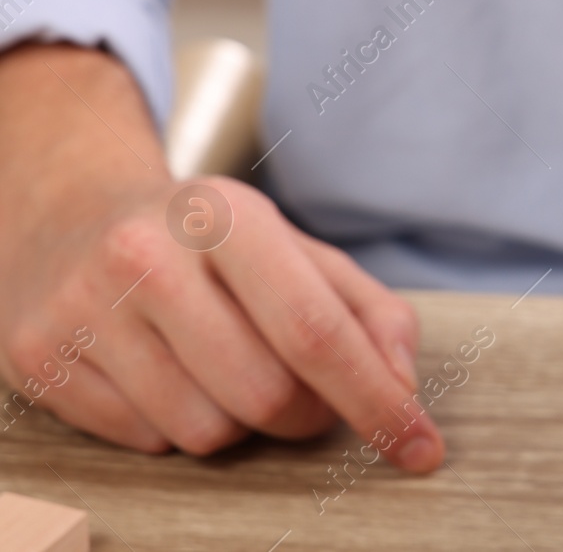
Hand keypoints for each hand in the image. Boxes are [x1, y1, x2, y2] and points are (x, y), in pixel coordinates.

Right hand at [0, 44, 443, 471]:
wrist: (76, 218)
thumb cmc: (214, 247)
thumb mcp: (298, 252)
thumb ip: (370, 314)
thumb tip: (402, 386)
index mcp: (229, 215)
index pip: (316, 330)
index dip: (376, 400)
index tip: (421, 448)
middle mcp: (149, 254)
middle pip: (265, 395)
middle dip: (305, 415)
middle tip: (305, 394)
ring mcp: (87, 306)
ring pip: (206, 432)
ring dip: (238, 423)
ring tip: (223, 369)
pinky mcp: (40, 356)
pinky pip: (146, 442)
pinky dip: (174, 426)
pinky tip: (162, 373)